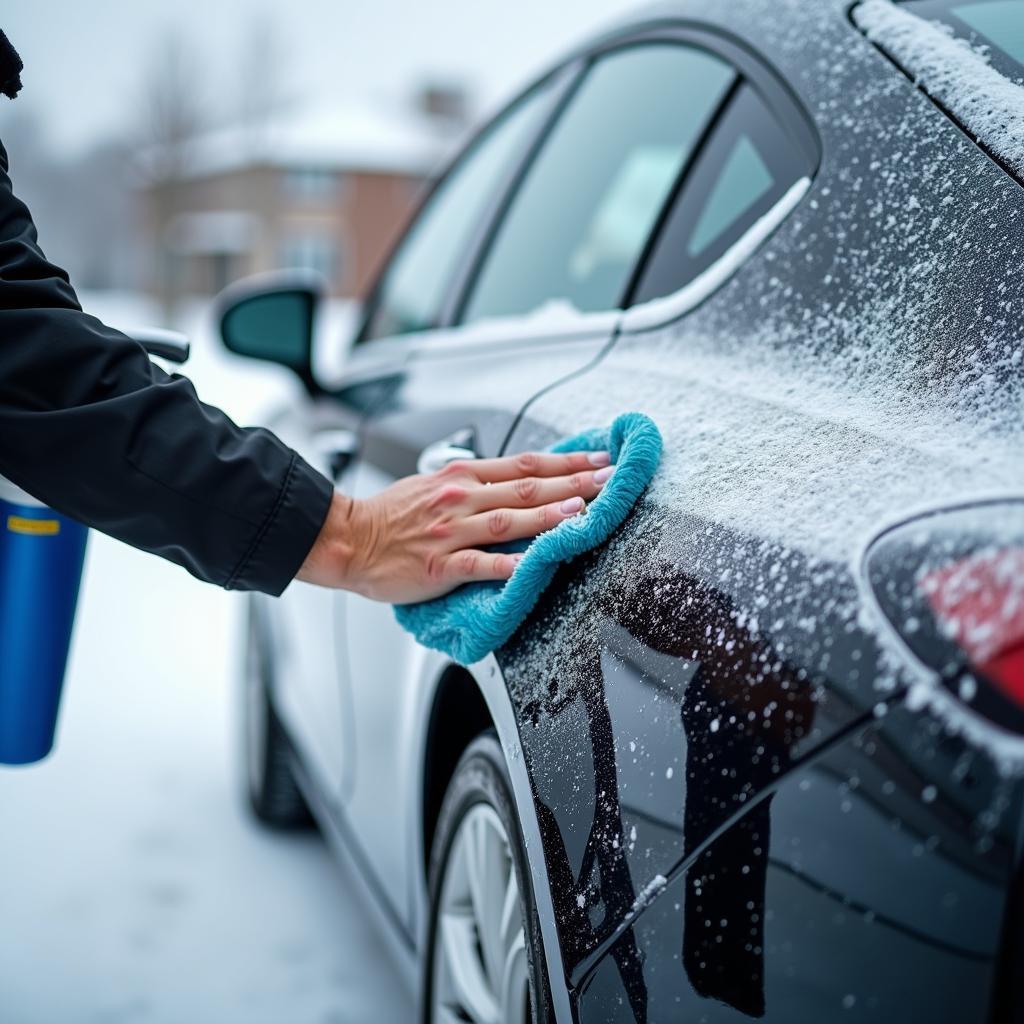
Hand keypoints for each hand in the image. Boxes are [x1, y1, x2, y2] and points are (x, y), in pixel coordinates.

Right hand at [296, 450, 614, 602]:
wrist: (347, 539)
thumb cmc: (390, 516)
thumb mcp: (433, 484)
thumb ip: (473, 483)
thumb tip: (512, 480)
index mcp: (461, 477)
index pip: (524, 464)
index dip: (565, 461)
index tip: (598, 458)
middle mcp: (460, 498)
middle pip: (527, 488)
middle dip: (574, 482)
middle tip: (611, 479)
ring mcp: (451, 532)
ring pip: (510, 521)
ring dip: (551, 515)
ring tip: (585, 510)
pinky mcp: (440, 566)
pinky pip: (481, 564)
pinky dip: (510, 564)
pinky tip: (537, 564)